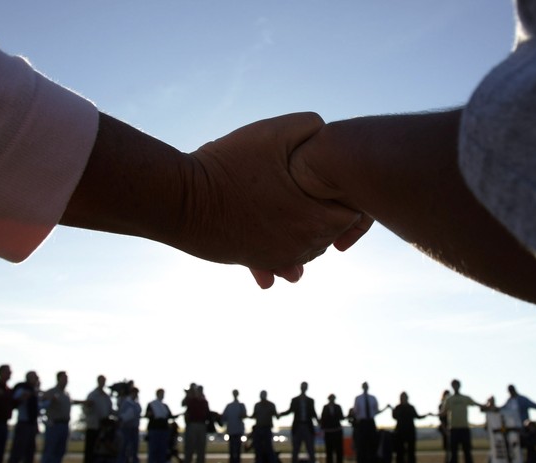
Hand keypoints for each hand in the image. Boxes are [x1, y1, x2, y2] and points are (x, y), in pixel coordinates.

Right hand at [64, 113, 364, 288]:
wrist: (182, 200)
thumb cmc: (227, 164)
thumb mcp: (272, 131)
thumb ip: (310, 126)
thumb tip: (327, 132)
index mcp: (315, 218)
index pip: (354, 214)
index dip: (345, 192)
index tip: (328, 176)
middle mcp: (303, 245)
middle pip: (332, 234)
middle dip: (326, 213)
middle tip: (312, 188)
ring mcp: (279, 257)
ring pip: (308, 250)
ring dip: (304, 232)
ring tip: (290, 208)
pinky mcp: (257, 261)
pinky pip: (280, 263)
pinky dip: (281, 252)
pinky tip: (271, 237)